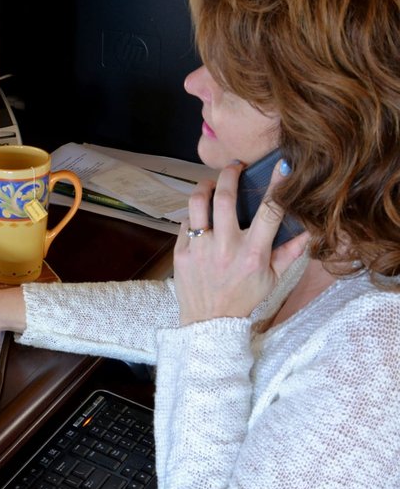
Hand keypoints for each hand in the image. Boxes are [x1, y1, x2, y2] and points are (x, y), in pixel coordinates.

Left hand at [173, 159, 308, 324]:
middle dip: (229, 174)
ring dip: (204, 187)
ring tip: (210, 184)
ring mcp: (200, 249)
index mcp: (252, 254)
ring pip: (197, 204)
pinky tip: (200, 217)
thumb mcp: (272, 280)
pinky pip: (185, 223)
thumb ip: (290, 253)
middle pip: (224, 197)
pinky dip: (193, 215)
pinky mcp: (181, 253)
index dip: (277, 185)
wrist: (208, 323)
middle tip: (234, 166)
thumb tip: (308, 230)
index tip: (281, 165)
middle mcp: (225, 248)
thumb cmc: (242, 298)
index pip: (269, 212)